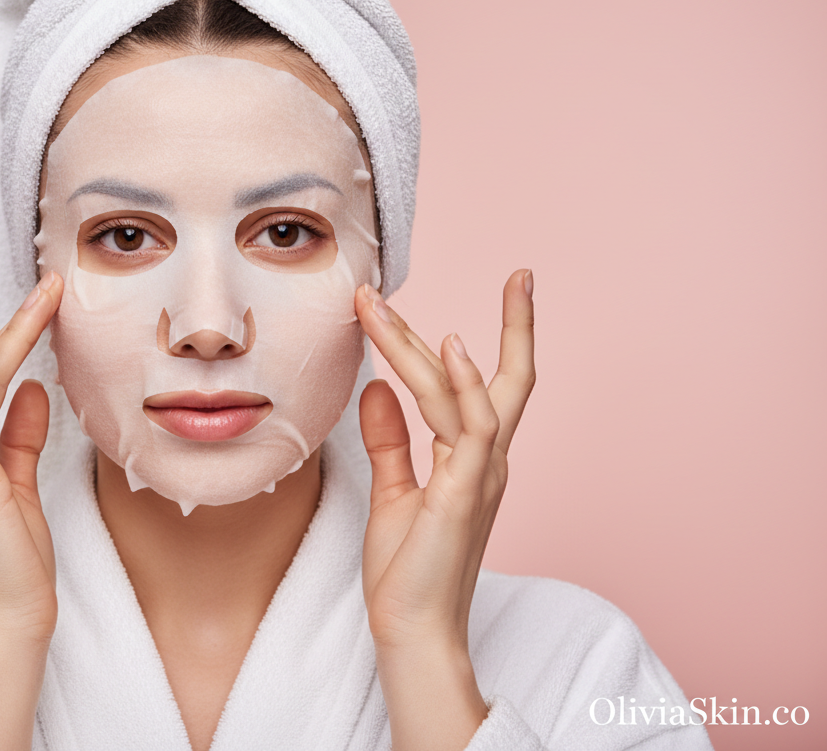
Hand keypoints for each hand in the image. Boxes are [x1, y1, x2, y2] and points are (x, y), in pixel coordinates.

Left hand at [354, 270, 534, 750]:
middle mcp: (488, 460)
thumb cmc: (408, 570)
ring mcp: (481, 474)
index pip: (488, 388)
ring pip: (464, 391)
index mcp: (475, 459)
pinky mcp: (464, 491)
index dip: (492, 341)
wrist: (411, 628)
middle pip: (508, 379)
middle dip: (519, 324)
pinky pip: (470, 427)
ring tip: (380, 304)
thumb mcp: (394, 491)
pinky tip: (449, 346)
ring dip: (419, 344)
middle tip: (522, 271)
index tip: (502, 294)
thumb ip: (390, 439)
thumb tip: (376, 387)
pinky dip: (464, 384)